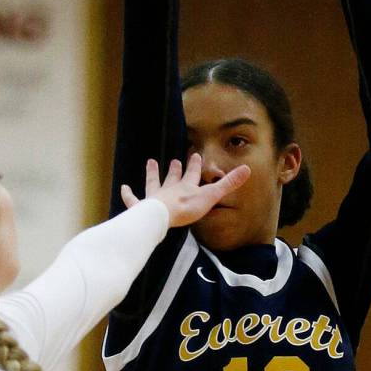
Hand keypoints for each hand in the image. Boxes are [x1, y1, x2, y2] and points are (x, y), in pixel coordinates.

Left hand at [120, 154, 250, 228]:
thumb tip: (247, 169)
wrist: (163, 216)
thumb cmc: (187, 208)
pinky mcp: (142, 207)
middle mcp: (170, 189)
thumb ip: (228, 184)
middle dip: (176, 168)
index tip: (195, 154)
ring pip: (154, 182)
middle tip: (176, 159)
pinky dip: (128, 195)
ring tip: (150, 162)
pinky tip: (123, 188)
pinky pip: (133, 200)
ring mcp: (155, 197)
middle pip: (174, 177)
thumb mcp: (211, 196)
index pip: (192, 174)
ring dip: (152, 173)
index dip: (194, 165)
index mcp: (187, 187)